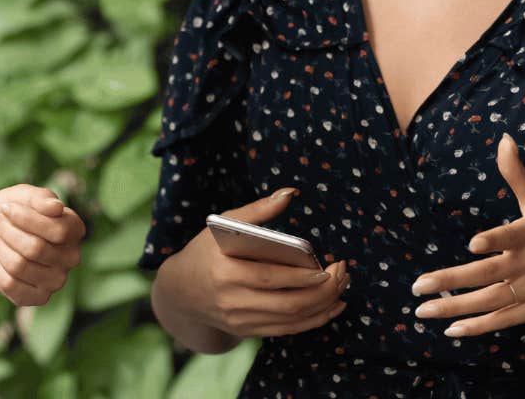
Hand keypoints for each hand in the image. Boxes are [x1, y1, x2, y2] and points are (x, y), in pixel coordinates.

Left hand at [0, 185, 86, 305]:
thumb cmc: (7, 215)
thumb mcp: (19, 196)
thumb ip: (39, 197)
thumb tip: (57, 208)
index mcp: (73, 229)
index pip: (59, 230)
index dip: (26, 218)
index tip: (7, 209)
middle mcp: (71, 256)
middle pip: (36, 248)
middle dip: (8, 232)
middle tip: (0, 224)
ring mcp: (57, 280)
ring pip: (20, 265)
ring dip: (1, 249)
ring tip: (0, 242)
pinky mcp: (39, 298)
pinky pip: (10, 284)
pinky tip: (2, 263)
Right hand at [167, 188, 350, 338]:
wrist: (181, 291)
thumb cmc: (206, 250)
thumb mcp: (223, 224)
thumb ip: (257, 210)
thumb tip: (290, 193)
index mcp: (224, 270)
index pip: (270, 277)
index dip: (302, 276)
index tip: (328, 267)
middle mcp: (232, 300)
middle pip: (288, 303)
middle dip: (323, 291)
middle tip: (342, 274)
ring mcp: (240, 320)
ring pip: (292, 319)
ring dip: (323, 306)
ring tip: (341, 287)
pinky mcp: (248, 332)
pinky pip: (288, 330)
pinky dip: (314, 320)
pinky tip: (331, 307)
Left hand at [410, 134, 524, 336]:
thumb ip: (517, 173)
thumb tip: (504, 138)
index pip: (512, 236)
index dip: (494, 241)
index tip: (473, 245)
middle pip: (488, 274)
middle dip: (451, 281)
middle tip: (417, 286)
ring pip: (490, 301)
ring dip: (455, 308)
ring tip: (422, 310)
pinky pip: (503, 319)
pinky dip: (478, 326)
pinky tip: (450, 329)